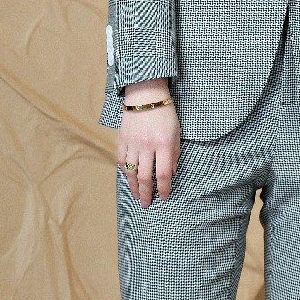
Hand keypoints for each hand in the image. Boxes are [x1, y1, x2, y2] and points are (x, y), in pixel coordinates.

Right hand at [119, 79, 180, 206]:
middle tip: (146, 204)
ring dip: (134, 186)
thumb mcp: (176, 132)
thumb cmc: (165, 113)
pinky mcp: (123, 138)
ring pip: (131, 171)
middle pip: (145, 177)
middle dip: (146, 193)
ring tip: (136, 195)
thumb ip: (174, 154)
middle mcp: (147, 146)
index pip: (163, 174)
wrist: (146, 94)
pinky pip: (122, 159)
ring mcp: (133, 142)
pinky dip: (125, 170)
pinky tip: (129, 177)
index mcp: (164, 144)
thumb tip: (171, 173)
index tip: (164, 197)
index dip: (164, 189)